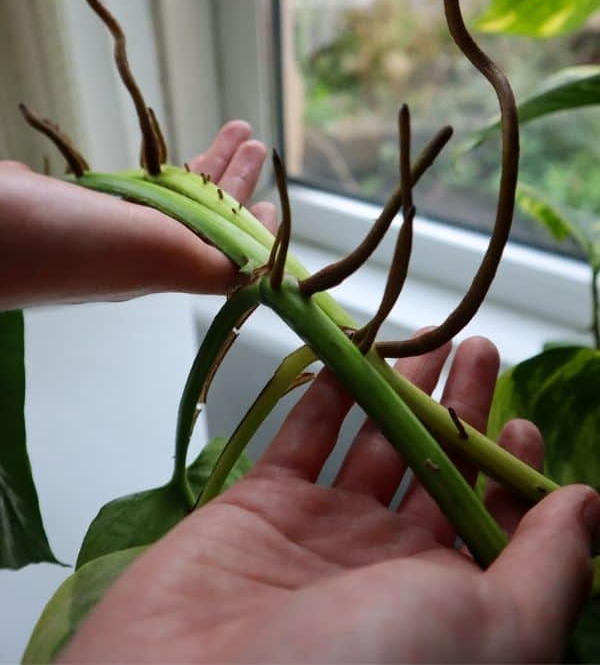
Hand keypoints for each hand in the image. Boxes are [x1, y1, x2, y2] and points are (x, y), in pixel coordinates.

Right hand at [0, 121, 276, 308]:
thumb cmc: (70, 243)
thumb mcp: (156, 255)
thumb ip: (211, 267)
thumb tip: (258, 275)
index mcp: (162, 265)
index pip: (222, 247)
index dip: (251, 227)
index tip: (272, 204)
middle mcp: (139, 250)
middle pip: (202, 213)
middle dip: (233, 180)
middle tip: (255, 141)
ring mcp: (108, 226)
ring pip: (171, 193)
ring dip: (206, 163)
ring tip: (235, 129)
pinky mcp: (78, 203)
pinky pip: (135, 182)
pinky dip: (161, 162)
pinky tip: (165, 154)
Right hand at [61, 338, 598, 662]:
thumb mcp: (492, 631)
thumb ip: (547, 567)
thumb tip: (588, 507)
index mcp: (447, 605)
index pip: (494, 524)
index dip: (512, 470)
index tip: (522, 418)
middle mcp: (386, 569)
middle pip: (436, 471)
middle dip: (460, 410)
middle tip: (478, 347)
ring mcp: (321, 534)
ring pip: (372, 443)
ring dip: (401, 389)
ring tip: (428, 335)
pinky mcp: (260, 508)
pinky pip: (302, 437)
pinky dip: (326, 393)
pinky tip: (353, 353)